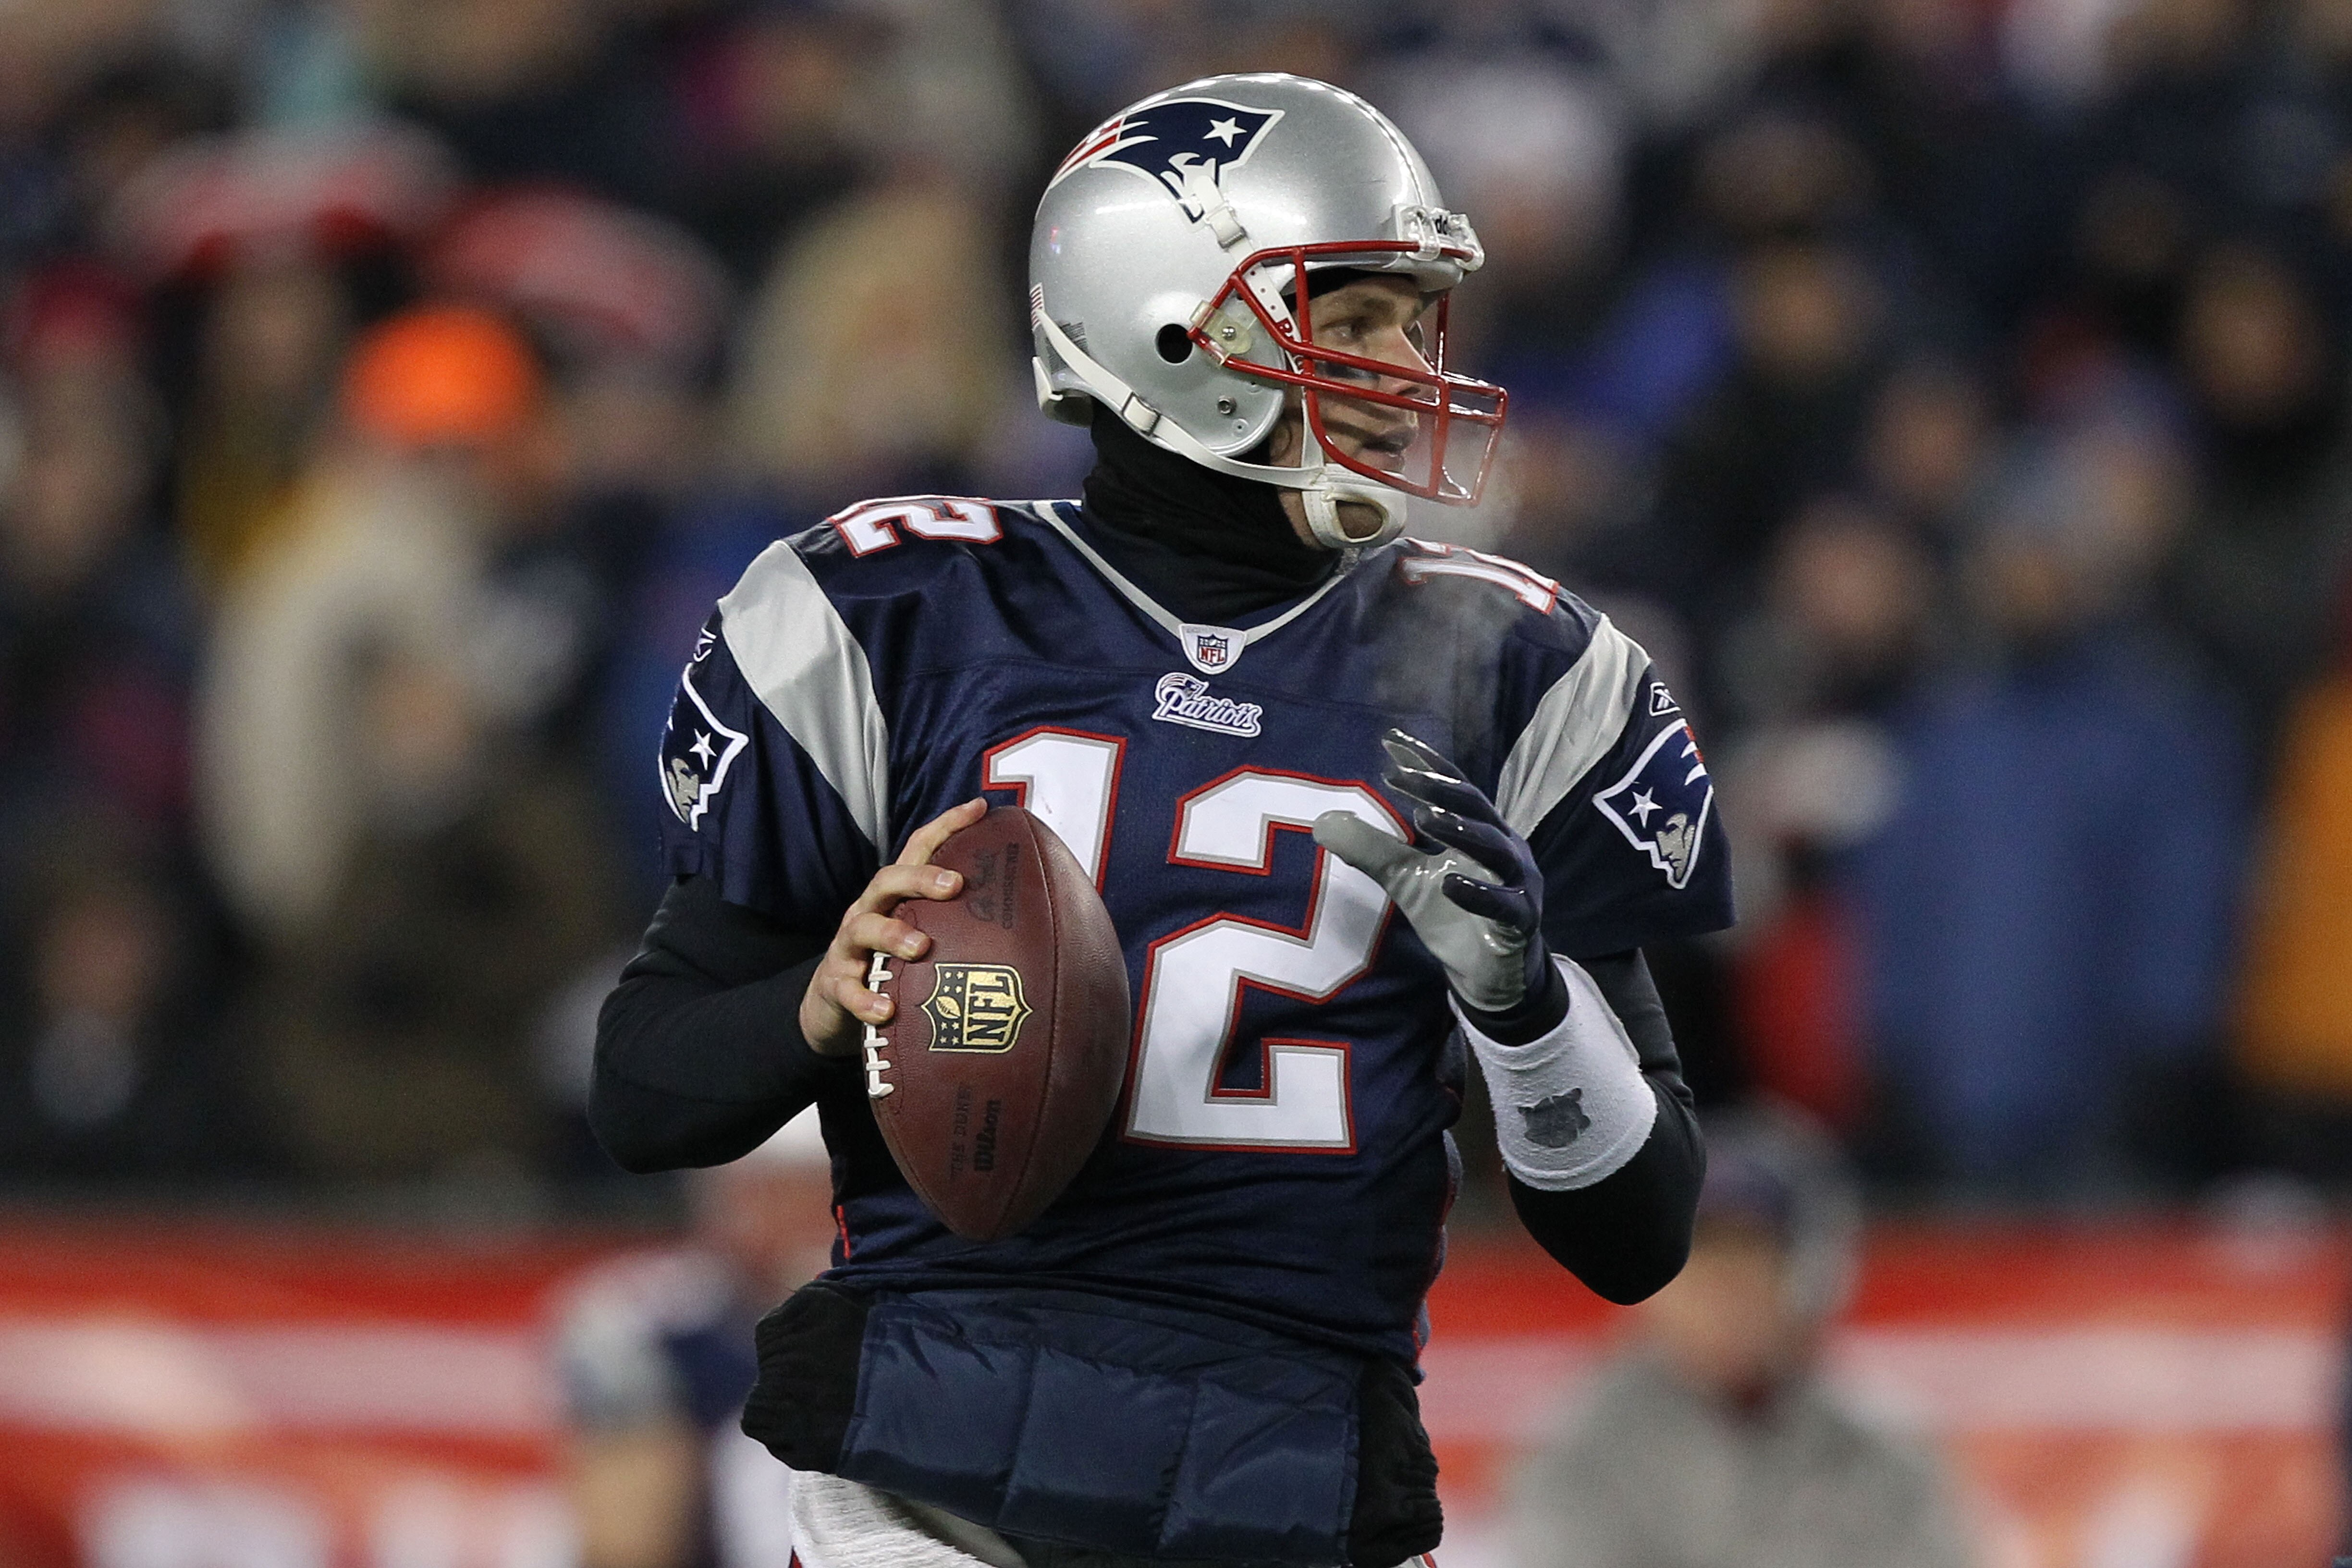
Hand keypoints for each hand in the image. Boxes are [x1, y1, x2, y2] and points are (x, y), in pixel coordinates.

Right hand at [799, 798, 987, 1055]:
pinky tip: (886, 1011)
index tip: (980, 807)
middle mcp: (870, 911)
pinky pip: (848, 989)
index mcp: (895, 896)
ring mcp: (849, 946)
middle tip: (955, 885)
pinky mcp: (836, 983)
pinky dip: (865, 999)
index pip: (918, 850)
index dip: (946, 826)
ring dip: (892, 934)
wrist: (832, 1005)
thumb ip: (959, 926)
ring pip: (864, 927)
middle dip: (921, 878)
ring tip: (920, 947)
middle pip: (888, 880)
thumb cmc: (891, 964)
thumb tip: (1032, 928)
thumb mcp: (923, 937)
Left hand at [1313, 730, 1552, 1015]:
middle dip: (1438, 788)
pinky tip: (1449, 884)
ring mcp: (1518, 884)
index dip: (1427, 764)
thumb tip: (1322, 822)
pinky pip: (1505, 905)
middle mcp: (1505, 848)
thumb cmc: (1453, 915)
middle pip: (1476, 807)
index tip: (1392, 740)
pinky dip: (1479, 893)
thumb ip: (1372, 850)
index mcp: (1479, 830)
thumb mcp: (1405, 880)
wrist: (1488, 975)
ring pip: (1495, 849)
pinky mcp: (1521, 922)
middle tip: (1399, 775)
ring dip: (1461, 830)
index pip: (1454, 788)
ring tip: (1425, 816)